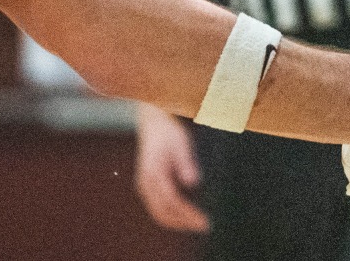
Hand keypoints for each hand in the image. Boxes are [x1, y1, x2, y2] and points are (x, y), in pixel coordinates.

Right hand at [134, 106, 208, 233]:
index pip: (172, 201)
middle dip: (184, 223)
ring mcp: (144, 186)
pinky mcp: (148, 187)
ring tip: (196, 224)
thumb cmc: (168, 132)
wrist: (152, 123)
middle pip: (163, 212)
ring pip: (159, 213)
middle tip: (204, 227)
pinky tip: (186, 216)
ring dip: (177, 222)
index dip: (188, 214)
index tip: (204, 221)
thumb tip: (193, 183)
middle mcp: (145, 183)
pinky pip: (158, 207)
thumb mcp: (181, 143)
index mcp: (153, 173)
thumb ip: (186, 163)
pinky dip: (171, 216)